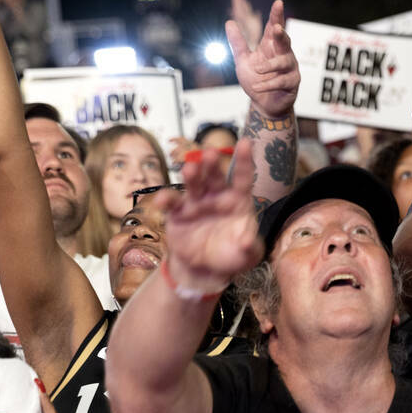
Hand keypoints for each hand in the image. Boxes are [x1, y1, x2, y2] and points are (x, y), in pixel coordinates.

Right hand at [161, 140, 261, 292]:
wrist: (207, 269)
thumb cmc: (232, 256)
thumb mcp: (247, 254)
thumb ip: (250, 247)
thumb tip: (248, 240)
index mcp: (238, 200)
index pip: (242, 178)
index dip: (244, 161)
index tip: (247, 143)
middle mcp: (216, 196)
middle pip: (214, 176)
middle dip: (212, 164)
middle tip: (210, 153)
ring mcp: (196, 202)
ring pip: (193, 184)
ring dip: (191, 175)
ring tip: (190, 170)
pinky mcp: (178, 213)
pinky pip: (172, 203)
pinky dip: (166, 200)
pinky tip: (162, 202)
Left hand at [226, 0, 298, 118]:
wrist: (263, 104)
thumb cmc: (256, 80)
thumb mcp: (243, 61)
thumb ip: (238, 43)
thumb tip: (229, 22)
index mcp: (271, 46)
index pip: (274, 27)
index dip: (276, 15)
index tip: (278, 3)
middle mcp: (283, 54)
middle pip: (285, 40)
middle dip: (280, 34)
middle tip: (276, 28)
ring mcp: (290, 68)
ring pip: (284, 61)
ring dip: (269, 66)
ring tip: (257, 70)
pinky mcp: (292, 83)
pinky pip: (281, 80)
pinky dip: (267, 83)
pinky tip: (257, 86)